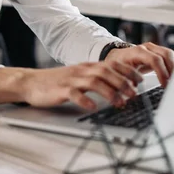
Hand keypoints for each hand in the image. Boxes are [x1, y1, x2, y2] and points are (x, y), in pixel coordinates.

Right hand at [0, 62, 143, 110]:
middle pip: (106, 72)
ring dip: (109, 92)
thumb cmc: (58, 82)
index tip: (140, 80)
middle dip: (123, 82)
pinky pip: (75, 94)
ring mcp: (71, 80)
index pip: (112, 65)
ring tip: (119, 102)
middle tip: (134, 94)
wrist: (32, 82)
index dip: (127, 72)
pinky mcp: (61, 90)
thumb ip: (97, 79)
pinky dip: (85, 100)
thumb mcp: (79, 77)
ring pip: (94, 82)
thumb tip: (119, 87)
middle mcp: (82, 71)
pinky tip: (92, 107)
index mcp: (88, 67)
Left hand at [104, 42, 173, 86]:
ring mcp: (155, 48)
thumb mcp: (122, 73)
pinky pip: (173, 56)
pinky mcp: (160, 52)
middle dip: (173, 70)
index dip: (162, 72)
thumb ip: (129, 81)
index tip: (165, 85)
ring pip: (171, 54)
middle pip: (166, 55)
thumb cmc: (119, 65)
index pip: (155, 59)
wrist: (118, 57)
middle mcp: (148, 48)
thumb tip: (135, 91)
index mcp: (138, 52)